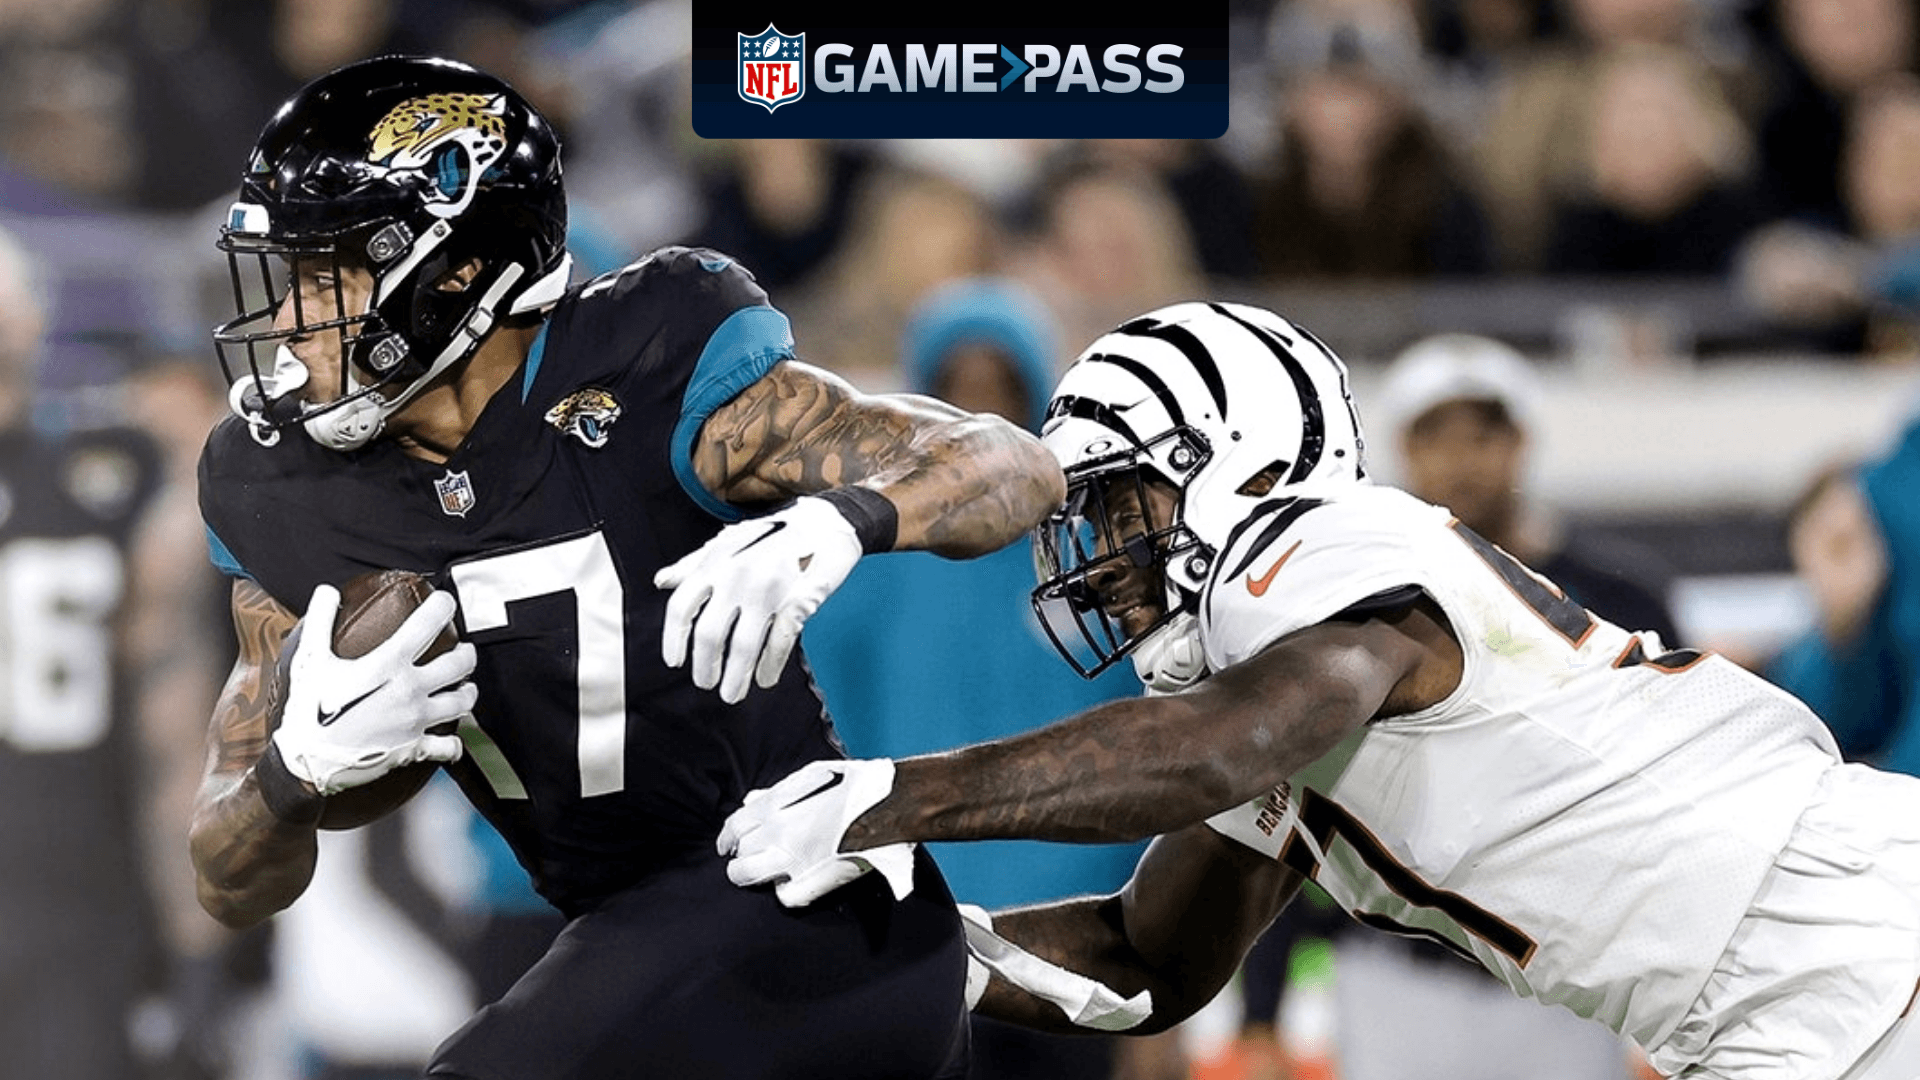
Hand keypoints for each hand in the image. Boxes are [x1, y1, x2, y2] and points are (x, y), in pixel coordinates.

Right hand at [273, 584, 475, 794]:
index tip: (445, 602)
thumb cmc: (309, 709)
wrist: (307, 763)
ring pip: (463, 702)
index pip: (428, 624)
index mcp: (389, 664)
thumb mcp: (310, 660)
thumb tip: (326, 591)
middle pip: (460, 664)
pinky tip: (451, 739)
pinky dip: (454, 744)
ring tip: (463, 687)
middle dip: (466, 653)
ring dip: (468, 692)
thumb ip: (320, 621)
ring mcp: (416, 721)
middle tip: (461, 650)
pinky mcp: (415, 749)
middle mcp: (410, 691)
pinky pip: (448, 747)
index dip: (443, 606)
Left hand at [655, 496, 862, 702]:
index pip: (681, 607)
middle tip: (706, 683)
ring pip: (743, 646)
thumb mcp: (728, 543)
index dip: (673, 640)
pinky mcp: (798, 600)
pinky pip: (779, 643)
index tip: (674, 662)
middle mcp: (736, 576)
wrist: (826, 521)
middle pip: (709, 634)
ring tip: (732, 693)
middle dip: (705, 667)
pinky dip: (770, 666)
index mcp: (715, 562)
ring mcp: (768, 589)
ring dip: (735, 677)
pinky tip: (764, 679)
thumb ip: (693, 563)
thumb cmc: (772, 535)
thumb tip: (661, 582)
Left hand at [717, 758, 915, 905]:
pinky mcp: (814, 880)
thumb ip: (776, 792)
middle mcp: (777, 834)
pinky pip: (786, 896)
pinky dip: (785, 892)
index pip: (733, 827)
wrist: (887, 804)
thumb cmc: (853, 787)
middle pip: (739, 854)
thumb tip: (750, 800)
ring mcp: (793, 859)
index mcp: (774, 807)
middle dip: (740, 858)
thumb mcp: (809, 778)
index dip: (728, 838)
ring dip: (752, 875)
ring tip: (762, 875)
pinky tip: (791, 885)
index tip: (729, 845)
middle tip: (746, 861)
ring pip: (750, 876)